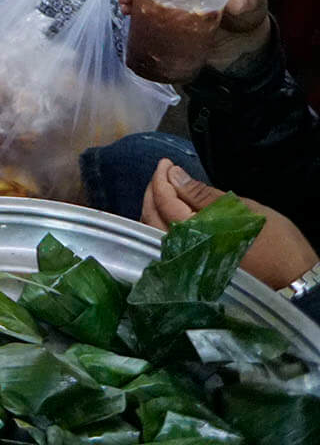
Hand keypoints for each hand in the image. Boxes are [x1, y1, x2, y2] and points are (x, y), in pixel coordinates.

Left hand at [141, 158, 317, 287]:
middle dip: (152, 191)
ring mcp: (184, 263)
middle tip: (162, 173)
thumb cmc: (276, 242)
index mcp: (197, 233)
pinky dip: (159, 225)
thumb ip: (204, 195)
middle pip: (151, 218)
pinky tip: (168, 213)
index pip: (165, 202)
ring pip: (153, 232)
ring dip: (153, 208)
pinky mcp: (190, 270)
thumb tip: (175, 176)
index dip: (161, 180)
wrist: (293, 280)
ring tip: (164, 188)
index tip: (165, 164)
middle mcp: (183, 250)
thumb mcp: (244, 210)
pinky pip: (163, 244)